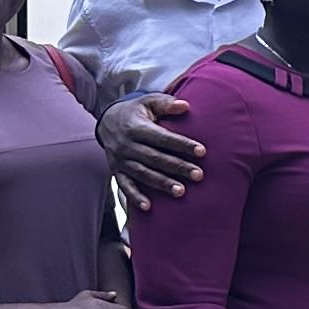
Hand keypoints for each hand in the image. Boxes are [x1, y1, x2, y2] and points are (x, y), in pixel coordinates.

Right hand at [100, 91, 205, 206]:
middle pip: (156, 158)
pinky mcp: (117, 171)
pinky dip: (135, 197)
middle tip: (198, 175)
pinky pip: (125, 186)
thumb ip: (166, 104)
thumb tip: (185, 105)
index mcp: (137, 128)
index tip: (202, 151)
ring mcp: (121, 160)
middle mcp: (127, 145)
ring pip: (144, 174)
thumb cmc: (136, 112)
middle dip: (178, 167)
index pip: (163, 138)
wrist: (107, 122)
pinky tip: (148, 207)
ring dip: (162, 184)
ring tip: (181, 191)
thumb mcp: (148, 102)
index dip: (182, 145)